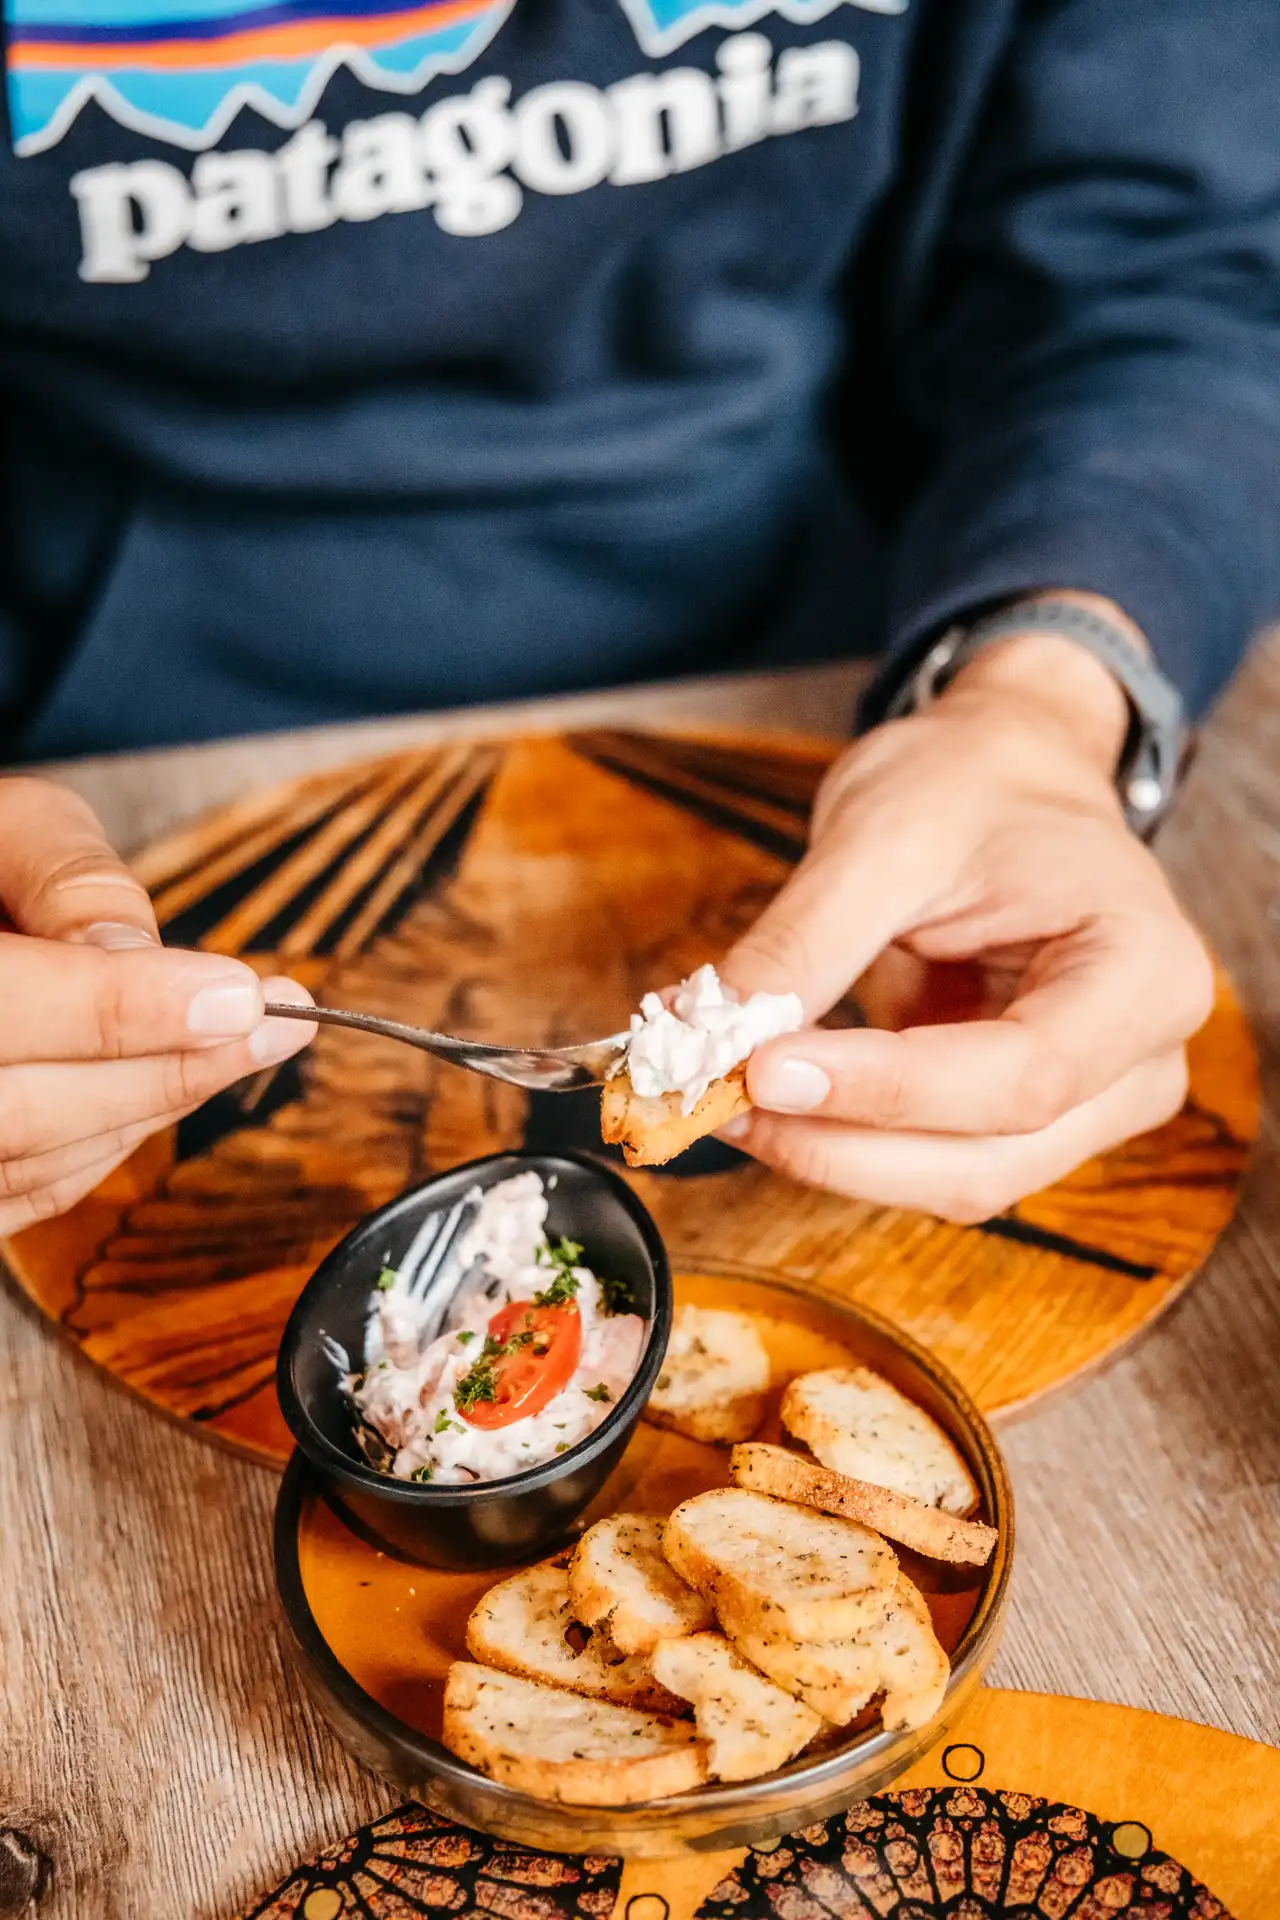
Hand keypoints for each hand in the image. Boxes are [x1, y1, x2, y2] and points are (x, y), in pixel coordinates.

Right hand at [0, 777, 315, 1233]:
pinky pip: (24, 1192)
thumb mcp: (2, 825)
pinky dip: (107, 1148)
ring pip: (31, 1162)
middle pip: (19, 1110)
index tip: (238, 996)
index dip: (121, 1011)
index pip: (2, 1007)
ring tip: (244, 1047)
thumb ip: (66, 879)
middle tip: (273, 1029)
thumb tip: (138, 956)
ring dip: (150, 1109)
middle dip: (163, 1072)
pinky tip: (169, 1088)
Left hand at [720, 620, 1212, 1221]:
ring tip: (722, 1095)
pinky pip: (929, 1161)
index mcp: (1146, 971)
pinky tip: (766, 1101)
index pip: (1021, 1074)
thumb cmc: (971, 786)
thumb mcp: (882, 835)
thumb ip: (804, 943)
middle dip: (840, 1142)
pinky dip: (841, 1141)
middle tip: (713, 1097)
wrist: (1007, 774)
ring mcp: (1090, 1103)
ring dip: (830, 1153)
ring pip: (954, 1180)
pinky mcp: (1023, 1119)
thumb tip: (708, 1038)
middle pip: (989, 1157)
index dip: (885, 1091)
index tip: (762, 1070)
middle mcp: (1141, 1060)